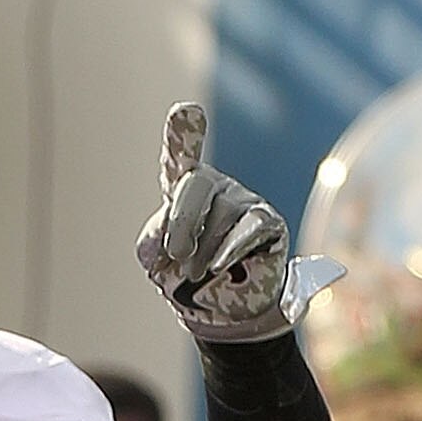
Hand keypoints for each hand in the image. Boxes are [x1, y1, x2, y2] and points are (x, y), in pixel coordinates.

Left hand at [136, 103, 340, 343]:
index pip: (181, 153)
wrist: (219, 310)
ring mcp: (244, 200)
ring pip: (221, 214)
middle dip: (181, 222)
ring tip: (197, 273)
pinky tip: (218, 267)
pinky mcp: (268, 223)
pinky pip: (250, 228)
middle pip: (195, 182)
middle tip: (176, 255)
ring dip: (202, 251)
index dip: (185, 133)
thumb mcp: (156, 259)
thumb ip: (154, 240)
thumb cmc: (184, 276)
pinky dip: (230, 249)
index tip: (186, 110)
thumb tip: (172, 238)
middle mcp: (215, 186)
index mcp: (182, 186)